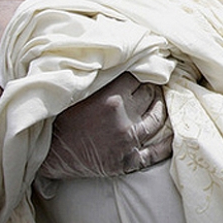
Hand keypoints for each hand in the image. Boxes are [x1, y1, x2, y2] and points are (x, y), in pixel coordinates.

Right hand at [40, 73, 171, 178]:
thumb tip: (127, 61)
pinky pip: (154, 153)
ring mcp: (127, 142)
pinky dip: (166, 145)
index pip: (138, 79)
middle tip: (152, 85)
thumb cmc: (61, 118)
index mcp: (111, 99)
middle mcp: (123, 120)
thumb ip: (105, 78)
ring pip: (156, 119)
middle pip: (148, 97)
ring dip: (160, 108)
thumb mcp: (81, 91)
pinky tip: (173, 136)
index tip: (143, 71)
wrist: (49, 153)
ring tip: (160, 102)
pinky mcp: (127, 161)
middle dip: (151, 89)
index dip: (141, 74)